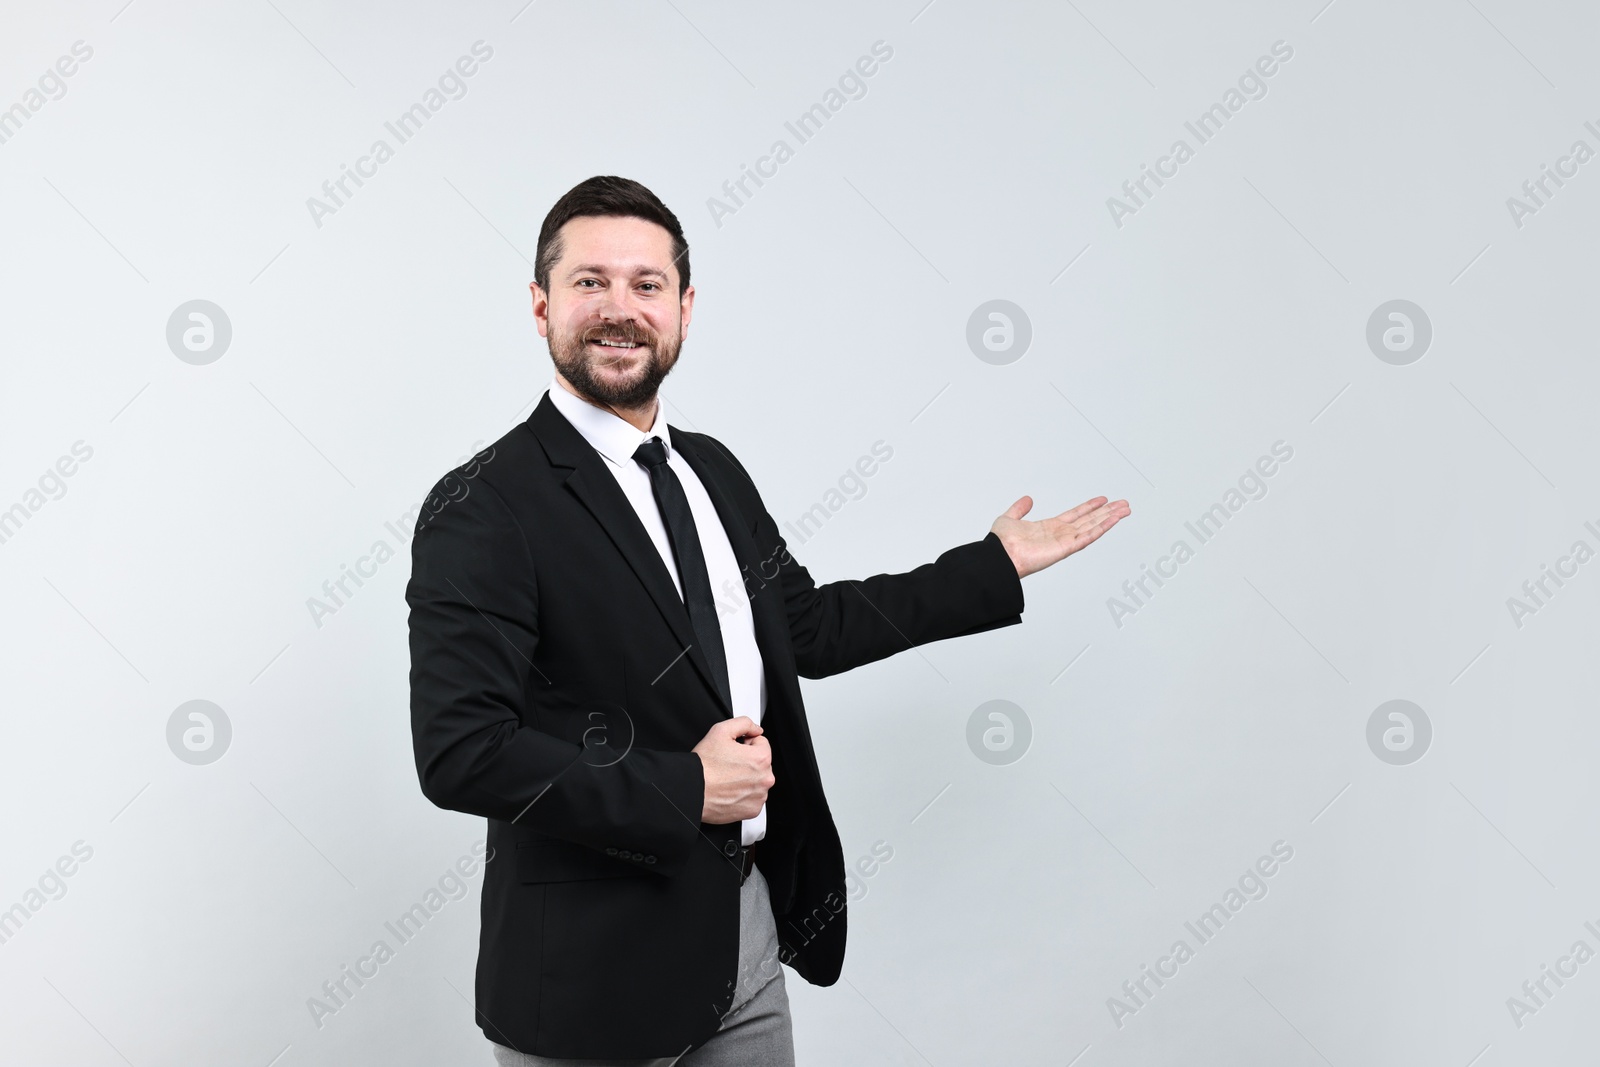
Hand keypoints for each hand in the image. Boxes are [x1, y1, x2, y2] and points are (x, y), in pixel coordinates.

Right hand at [693, 716, 772, 824]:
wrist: (692, 790)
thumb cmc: (704, 765)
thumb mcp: (721, 731)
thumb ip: (744, 723)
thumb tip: (756, 730)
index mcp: (761, 759)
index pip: (761, 743)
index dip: (745, 744)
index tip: (733, 751)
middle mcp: (765, 779)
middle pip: (760, 763)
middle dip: (747, 762)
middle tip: (727, 765)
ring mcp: (760, 796)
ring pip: (757, 781)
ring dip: (746, 779)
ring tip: (727, 778)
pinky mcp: (752, 810)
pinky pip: (752, 798)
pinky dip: (743, 795)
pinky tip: (729, 791)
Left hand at [990, 495, 1129, 578]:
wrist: (999, 556)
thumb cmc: (1001, 544)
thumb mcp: (1010, 518)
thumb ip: (1019, 508)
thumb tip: (1028, 499)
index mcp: (1049, 527)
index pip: (1075, 515)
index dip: (1089, 507)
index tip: (1102, 499)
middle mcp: (1060, 535)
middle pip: (1089, 520)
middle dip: (1107, 512)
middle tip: (1123, 504)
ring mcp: (1065, 542)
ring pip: (1093, 527)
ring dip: (1110, 518)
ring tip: (1125, 510)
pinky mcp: (1066, 548)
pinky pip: (1088, 537)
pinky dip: (1102, 529)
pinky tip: (1113, 520)